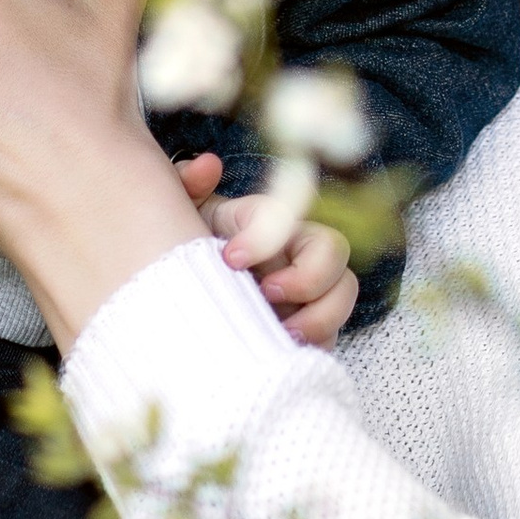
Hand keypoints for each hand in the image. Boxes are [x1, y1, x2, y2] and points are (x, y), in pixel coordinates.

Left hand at [176, 151, 359, 349]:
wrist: (179, 303)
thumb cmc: (183, 251)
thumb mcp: (177, 217)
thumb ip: (186, 186)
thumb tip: (207, 166)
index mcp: (268, 222)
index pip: (290, 215)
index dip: (269, 236)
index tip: (229, 258)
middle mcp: (297, 254)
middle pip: (334, 251)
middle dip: (309, 276)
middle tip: (265, 295)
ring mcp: (308, 294)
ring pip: (342, 294)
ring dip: (320, 317)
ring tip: (281, 334)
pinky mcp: (309, 330)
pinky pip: (330, 337)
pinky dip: (314, 346)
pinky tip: (281, 352)